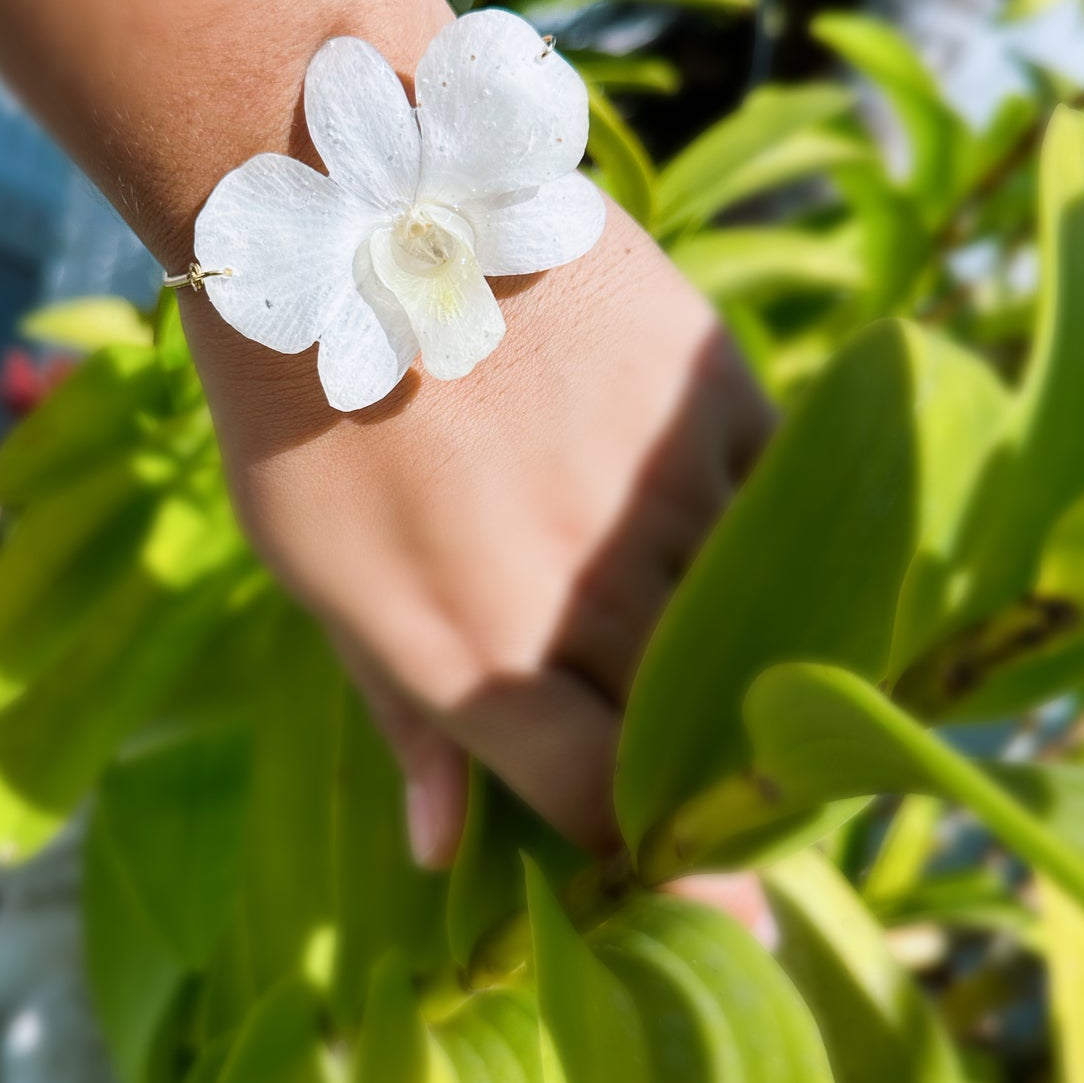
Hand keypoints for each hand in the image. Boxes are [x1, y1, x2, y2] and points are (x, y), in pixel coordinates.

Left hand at [186, 197, 771, 864]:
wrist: (349, 209)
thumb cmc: (305, 409)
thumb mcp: (317, 575)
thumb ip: (402, 716)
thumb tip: (441, 851)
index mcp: (477, 659)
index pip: (606, 805)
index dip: (651, 857)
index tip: (677, 873)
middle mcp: (587, 596)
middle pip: (692, 731)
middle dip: (707, 769)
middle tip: (710, 766)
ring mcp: (663, 493)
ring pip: (751, 620)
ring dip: (743, 649)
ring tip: (722, 641)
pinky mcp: (712, 395)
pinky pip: (778, 505)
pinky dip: (764, 534)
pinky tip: (730, 528)